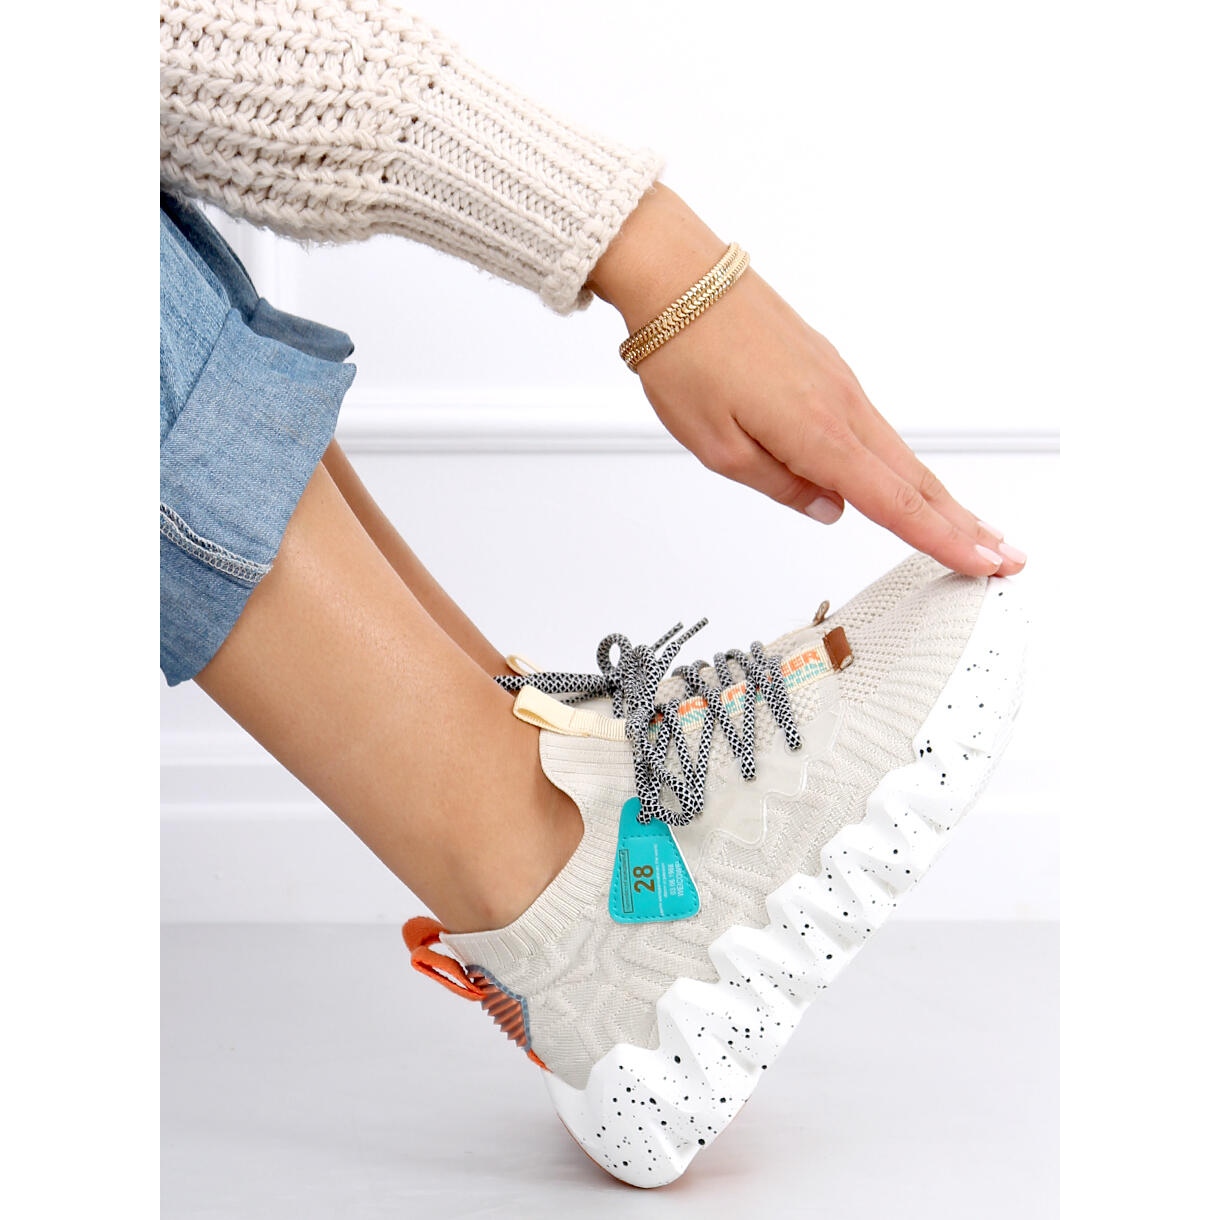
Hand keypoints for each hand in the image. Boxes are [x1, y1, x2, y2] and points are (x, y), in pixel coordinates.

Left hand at [587, 185, 1025, 577]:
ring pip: (899, 452)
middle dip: (963, 523)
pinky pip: (874, 427)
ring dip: (939, 495)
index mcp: (818, 432)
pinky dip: (902, 461)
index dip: (942, 540)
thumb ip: (780, 485)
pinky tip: (906, 480)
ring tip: (969, 527)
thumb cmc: (687, 353)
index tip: (983, 563)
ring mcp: (840, 382)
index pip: (894, 503)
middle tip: (1005, 553)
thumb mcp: (718, 446)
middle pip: (915, 479)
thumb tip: (827, 508)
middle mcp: (842, 405)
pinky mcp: (828, 368)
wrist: (678, 277)